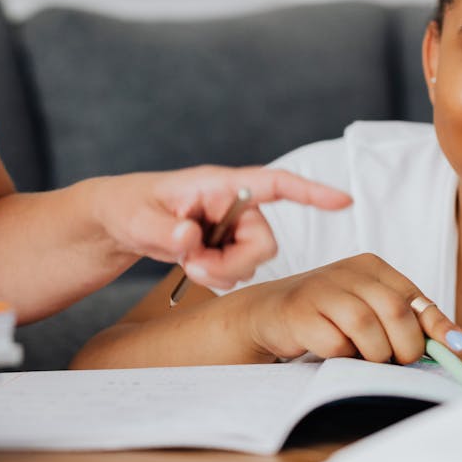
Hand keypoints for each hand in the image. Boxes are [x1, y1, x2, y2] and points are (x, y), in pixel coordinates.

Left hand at [97, 165, 352, 290]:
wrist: (117, 221)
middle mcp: (233, 205)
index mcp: (219, 184)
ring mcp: (231, 227)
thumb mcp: (139, 219)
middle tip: (196, 268)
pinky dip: (216, 277)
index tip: (344, 202)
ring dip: (221, 272)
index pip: (274, 184)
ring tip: (187, 264)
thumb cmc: (128, 206)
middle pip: (263, 241)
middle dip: (234, 263)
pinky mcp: (226, 247)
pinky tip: (191, 266)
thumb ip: (166, 232)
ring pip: (252, 261)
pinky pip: (237, 271)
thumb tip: (191, 238)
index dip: (311, 193)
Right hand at [226, 253, 461, 363]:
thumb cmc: (328, 316)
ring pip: (367, 327)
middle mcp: (348, 272)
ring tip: (365, 358)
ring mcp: (322, 289)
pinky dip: (343, 356)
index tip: (457, 352)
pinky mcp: (300, 312)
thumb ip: (410, 324)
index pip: (414, 297)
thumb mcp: (371, 312)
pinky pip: (336, 343)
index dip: (438, 327)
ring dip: (374, 354)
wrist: (269, 314)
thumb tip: (458, 348)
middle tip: (399, 362)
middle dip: (405, 346)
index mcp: (371, 267)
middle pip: (394, 310)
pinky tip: (336, 352)